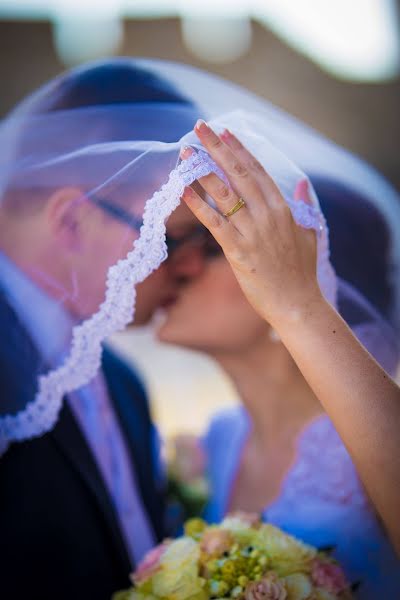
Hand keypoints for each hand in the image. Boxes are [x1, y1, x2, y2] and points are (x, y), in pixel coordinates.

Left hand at [181, 120, 323, 327]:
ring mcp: (253, 232)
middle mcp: (267, 215)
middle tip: (200, 127)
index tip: (225, 132)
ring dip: (203, 171)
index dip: (240, 150)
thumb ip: (304, 205)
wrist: (298, 304)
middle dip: (217, 148)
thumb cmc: (303, 273)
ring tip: (186, 152)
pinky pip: (214, 223)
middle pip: (238, 174)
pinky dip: (198, 205)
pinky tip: (183, 191)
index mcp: (283, 209)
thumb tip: (301, 183)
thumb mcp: (310, 233)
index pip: (258, 171)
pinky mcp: (239, 251)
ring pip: (224, 194)